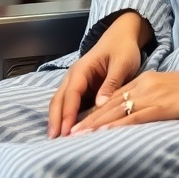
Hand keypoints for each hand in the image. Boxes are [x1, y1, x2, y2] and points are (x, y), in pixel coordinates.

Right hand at [47, 11, 151, 138]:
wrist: (123, 36)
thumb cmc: (123, 48)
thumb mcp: (122, 63)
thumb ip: (111, 83)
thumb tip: (99, 105)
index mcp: (82, 69)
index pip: (71, 94)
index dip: (67, 113)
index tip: (65, 131)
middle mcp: (74, 76)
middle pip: (59, 100)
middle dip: (55, 119)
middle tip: (54, 141)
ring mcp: (76, 83)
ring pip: (62, 103)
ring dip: (59, 120)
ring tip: (57, 141)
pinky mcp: (82, 89)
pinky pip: (71, 104)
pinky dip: (67, 117)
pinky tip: (69, 131)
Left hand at [67, 62, 178, 133]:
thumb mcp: (168, 91)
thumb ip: (151, 99)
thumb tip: (135, 115)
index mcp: (146, 80)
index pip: (114, 97)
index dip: (95, 111)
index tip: (79, 122)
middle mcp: (145, 85)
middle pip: (111, 104)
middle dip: (89, 119)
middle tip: (69, 131)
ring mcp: (153, 95)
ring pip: (118, 110)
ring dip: (96, 124)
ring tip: (79, 134)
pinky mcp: (162, 106)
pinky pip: (136, 116)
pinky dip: (118, 125)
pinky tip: (106, 132)